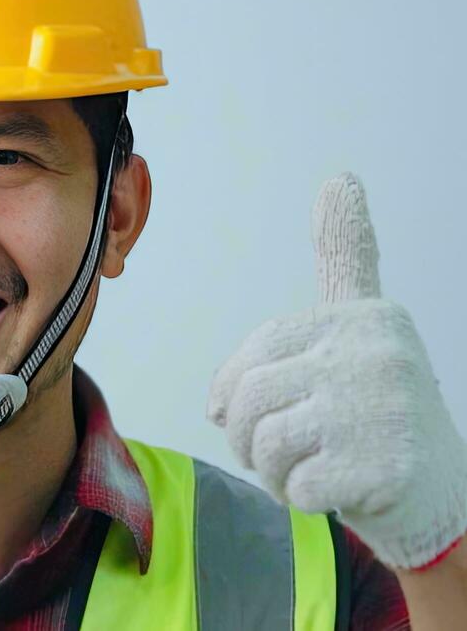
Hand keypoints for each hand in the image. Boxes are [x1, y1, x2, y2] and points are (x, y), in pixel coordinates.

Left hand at [207, 173, 466, 570]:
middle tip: (276, 452)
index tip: (243, 410)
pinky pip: (294, 487)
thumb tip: (340, 179)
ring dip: (271, 470)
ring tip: (307, 467)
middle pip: (252, 398)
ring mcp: (382, 409)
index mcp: (367, 317)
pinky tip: (336, 491)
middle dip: (247, 437)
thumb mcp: (363, 325)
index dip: (235, 390)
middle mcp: (378, 353)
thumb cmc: (379, 411)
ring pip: (266, 443)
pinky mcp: (382, 466)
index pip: (259, 351)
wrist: (441, 494)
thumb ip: (348, 256)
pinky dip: (301, 498)